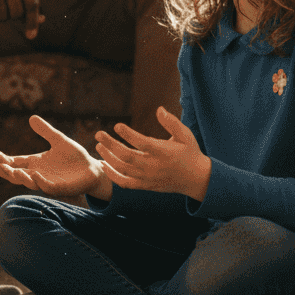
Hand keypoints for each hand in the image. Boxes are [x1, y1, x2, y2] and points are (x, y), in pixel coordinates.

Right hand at [0, 115, 111, 199]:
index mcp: (36, 163)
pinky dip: (41, 182)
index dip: (4, 160)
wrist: (93, 169)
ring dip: (20, 178)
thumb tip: (31, 117)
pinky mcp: (61, 188)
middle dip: (5, 172)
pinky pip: (48, 186)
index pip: (16, 162)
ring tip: (12, 171)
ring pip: (30, 183)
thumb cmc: (75, 156)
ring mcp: (49, 182)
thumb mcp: (59, 140)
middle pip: (17, 175)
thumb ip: (46, 131)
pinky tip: (35, 175)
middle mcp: (39, 174)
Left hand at [96, 106, 211, 201]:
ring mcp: (148, 178)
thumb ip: (172, 122)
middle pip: (127, 156)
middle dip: (110, 145)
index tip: (117, 125)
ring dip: (108, 157)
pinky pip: (125, 183)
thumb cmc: (190, 152)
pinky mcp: (145, 185)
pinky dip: (112, 175)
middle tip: (98, 134)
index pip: (142, 143)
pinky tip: (103, 164)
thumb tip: (159, 109)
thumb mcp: (186, 135)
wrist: (196, 179)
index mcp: (163, 152)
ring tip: (98, 146)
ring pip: (123, 169)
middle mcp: (154, 166)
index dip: (128, 135)